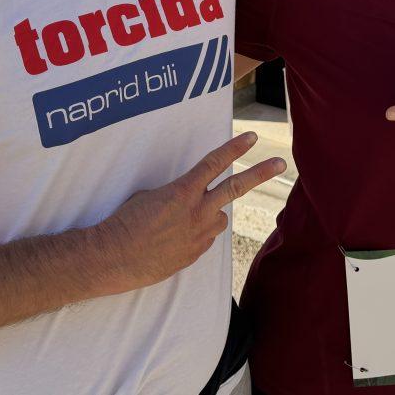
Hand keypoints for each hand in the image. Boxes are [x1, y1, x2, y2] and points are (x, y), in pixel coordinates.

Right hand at [96, 132, 284, 291]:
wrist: (114, 257)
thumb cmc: (124, 222)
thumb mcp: (149, 196)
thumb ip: (176, 195)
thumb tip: (187, 201)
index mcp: (182, 192)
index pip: (214, 163)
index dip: (234, 148)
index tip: (252, 137)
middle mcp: (196, 212)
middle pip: (235, 188)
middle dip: (260, 173)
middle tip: (280, 163)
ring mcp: (198, 235)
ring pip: (220, 218)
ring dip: (212, 213)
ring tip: (184, 219)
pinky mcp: (194, 255)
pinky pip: (205, 239)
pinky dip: (198, 234)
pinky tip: (175, 239)